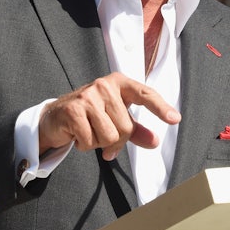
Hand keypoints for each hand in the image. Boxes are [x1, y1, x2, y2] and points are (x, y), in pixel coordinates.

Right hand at [39, 72, 180, 160]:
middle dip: (115, 141)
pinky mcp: (73, 110)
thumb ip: (136, 131)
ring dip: (98, 144)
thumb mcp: (116, 120)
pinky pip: (90, 141)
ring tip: (89, 133)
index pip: (145, 94)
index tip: (175, 119)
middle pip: (125, 128)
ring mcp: (88, 96)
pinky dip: (84, 145)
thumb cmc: (91, 116)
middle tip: (101, 137)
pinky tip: (77, 135)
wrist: (55, 117)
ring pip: (109, 137)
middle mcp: (104, 85)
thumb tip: (154, 142)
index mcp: (120, 84)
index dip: (160, 107)